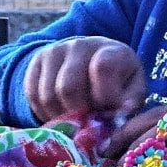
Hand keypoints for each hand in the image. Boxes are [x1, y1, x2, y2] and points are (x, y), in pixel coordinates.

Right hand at [25, 37, 145, 123]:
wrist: (93, 59)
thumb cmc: (119, 81)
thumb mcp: (133, 90)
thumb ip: (129, 103)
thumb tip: (119, 114)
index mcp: (111, 50)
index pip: (102, 69)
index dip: (104, 96)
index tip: (109, 109)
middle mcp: (80, 45)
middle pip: (69, 88)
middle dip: (79, 113)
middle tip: (88, 121)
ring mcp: (55, 51)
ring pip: (48, 96)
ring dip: (61, 117)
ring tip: (75, 119)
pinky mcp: (36, 62)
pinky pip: (33, 96)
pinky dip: (45, 113)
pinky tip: (60, 114)